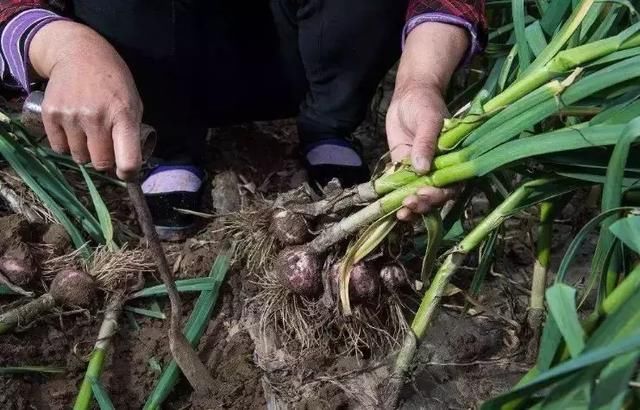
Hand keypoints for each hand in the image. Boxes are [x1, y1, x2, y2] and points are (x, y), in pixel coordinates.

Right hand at [29, 21, 142, 180]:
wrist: (79, 53)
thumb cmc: (114, 82)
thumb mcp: (134, 103)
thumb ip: (131, 133)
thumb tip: (128, 166)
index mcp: (123, 116)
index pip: (128, 161)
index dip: (128, 173)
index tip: (126, 172)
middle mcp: (96, 118)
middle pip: (100, 163)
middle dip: (105, 160)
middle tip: (106, 146)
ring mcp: (71, 116)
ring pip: (79, 157)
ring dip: (85, 151)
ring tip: (89, 131)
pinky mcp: (50, 114)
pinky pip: (59, 147)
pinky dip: (67, 144)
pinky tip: (74, 128)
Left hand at [386, 22, 467, 220]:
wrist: (408, 96)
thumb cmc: (425, 103)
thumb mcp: (428, 119)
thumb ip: (426, 142)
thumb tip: (423, 168)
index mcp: (453, 159)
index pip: (451, 184)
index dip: (439, 194)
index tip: (424, 194)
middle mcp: (439, 169)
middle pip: (435, 195)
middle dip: (423, 204)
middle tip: (409, 205)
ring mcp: (421, 171)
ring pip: (419, 196)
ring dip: (412, 208)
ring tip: (401, 214)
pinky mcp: (405, 170)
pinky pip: (402, 188)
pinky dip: (396, 200)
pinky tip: (391, 209)